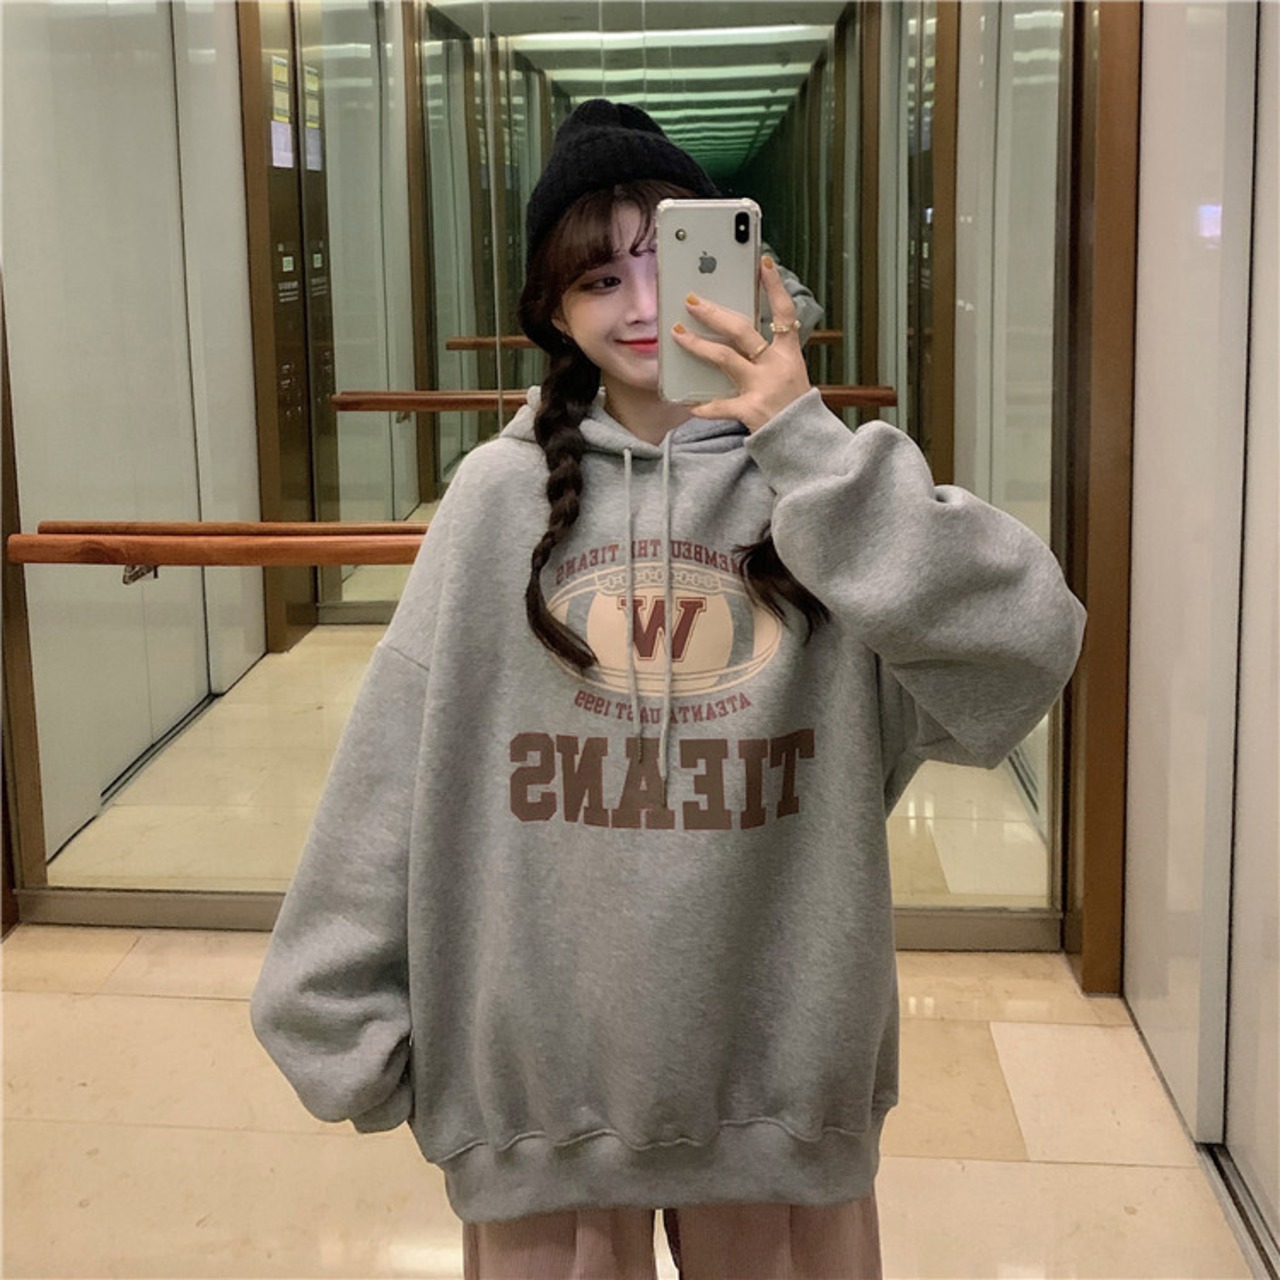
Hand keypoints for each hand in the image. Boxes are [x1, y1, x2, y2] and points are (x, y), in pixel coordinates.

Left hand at [671, 256, 812, 431]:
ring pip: (725, 358)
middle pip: (742, 331)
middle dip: (715, 314)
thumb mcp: (788, 375)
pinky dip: (704, 406)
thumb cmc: (791, 407)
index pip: (784, 313)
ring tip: (678, 334)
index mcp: (789, 354)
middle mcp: (776, 366)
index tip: (762, 262)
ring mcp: (763, 387)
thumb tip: (732, 335)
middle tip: (692, 301)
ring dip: (698, 345)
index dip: (774, 287)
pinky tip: (688, 404)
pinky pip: (721, 405)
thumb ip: (766, 357)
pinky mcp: (751, 410)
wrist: (803, 443)